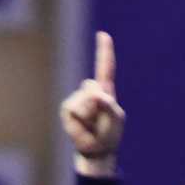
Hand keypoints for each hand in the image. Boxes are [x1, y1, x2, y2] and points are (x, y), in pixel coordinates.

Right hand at [60, 31, 125, 173]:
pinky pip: (76, 110)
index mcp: (105, 91)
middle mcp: (90, 91)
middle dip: (99, 105)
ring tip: (93, 125)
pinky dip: (82, 121)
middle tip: (101, 121)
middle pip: (92, 87)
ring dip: (92, 116)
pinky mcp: (68, 108)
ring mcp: (77, 99)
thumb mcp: (116, 119)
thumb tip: (96, 95)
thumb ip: (109, 106)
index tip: (103, 35)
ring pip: (85, 100)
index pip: (105, 67)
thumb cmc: (109, 134)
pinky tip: (83, 127)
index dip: (104, 51)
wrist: (96, 150)